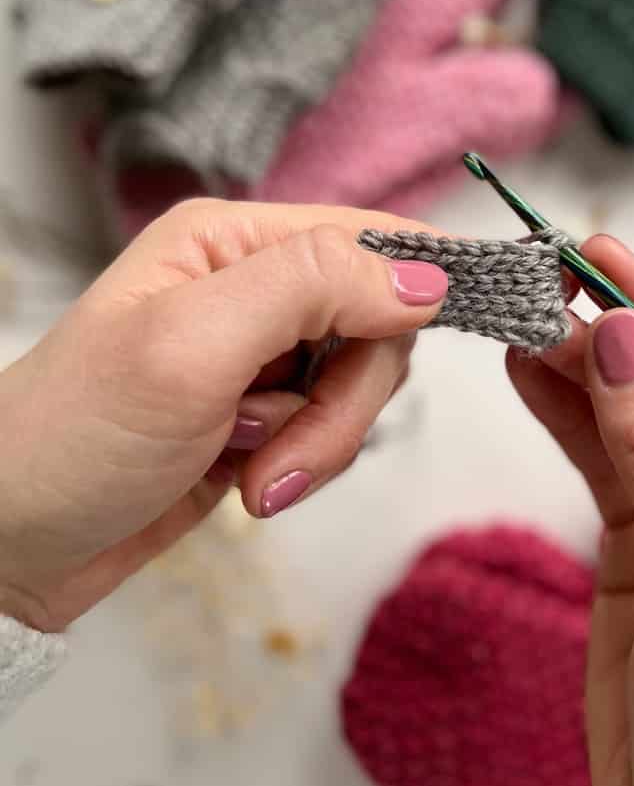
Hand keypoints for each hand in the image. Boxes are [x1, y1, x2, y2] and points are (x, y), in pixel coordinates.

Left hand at [0, 200, 447, 632]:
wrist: (9, 547)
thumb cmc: (77, 435)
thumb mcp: (191, 345)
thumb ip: (310, 288)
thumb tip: (426, 277)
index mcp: (231, 241)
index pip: (365, 238)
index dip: (413, 283)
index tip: (439, 334)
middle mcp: (252, 287)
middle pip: (374, 322)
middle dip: (344, 400)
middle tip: (281, 451)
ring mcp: (260, 356)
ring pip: (359, 384)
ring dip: (321, 442)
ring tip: (252, 479)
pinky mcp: (263, 419)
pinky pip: (333, 431)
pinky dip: (305, 466)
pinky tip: (249, 487)